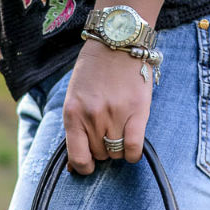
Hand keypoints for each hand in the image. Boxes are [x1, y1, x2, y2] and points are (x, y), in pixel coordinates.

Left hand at [63, 38, 152, 174]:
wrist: (116, 42)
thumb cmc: (93, 73)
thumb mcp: (74, 99)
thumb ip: (76, 128)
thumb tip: (75, 166)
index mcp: (73, 115)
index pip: (78, 159)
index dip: (84, 167)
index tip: (89, 163)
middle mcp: (92, 117)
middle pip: (100, 155)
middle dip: (103, 150)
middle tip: (107, 134)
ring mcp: (115, 115)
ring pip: (117, 153)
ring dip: (118, 149)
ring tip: (120, 131)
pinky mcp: (137, 111)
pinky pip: (134, 147)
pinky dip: (133, 154)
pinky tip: (133, 148)